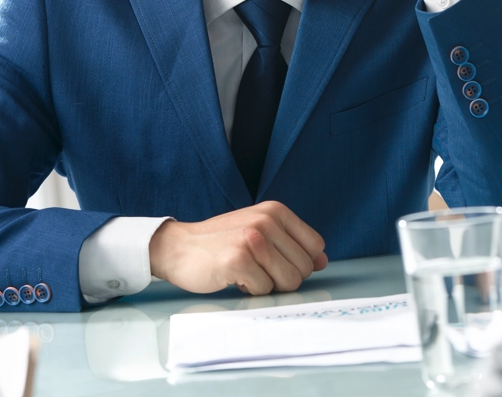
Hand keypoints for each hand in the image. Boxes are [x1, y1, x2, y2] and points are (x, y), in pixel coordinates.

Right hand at [148, 201, 328, 294]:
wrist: (179, 247)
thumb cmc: (221, 242)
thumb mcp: (260, 233)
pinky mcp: (238, 260)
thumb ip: (291, 244)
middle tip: (257, 268)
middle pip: (304, 268)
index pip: (315, 246)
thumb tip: (322, 261)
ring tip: (247, 271)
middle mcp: (267, 220)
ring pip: (289, 281)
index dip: (299, 262)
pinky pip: (265, 290)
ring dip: (268, 284)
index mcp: (275, 211)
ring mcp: (253, 239)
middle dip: (283, 277)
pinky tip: (234, 276)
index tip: (276, 260)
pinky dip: (251, 290)